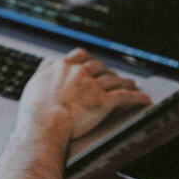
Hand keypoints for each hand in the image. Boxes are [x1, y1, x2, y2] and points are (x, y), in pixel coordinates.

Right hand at [19, 48, 150, 140]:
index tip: (91, 62)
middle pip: (98, 66)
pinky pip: (124, 96)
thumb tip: (48, 62)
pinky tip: (143, 99)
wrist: (45, 122)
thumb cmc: (35, 109)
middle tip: (111, 75)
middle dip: (106, 70)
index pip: (79, 55)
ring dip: (124, 81)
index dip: (88, 59)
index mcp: (62, 67)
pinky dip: (136, 97)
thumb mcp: (34, 82)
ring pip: (113, 79)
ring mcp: (92, 86)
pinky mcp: (104, 101)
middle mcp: (79, 72)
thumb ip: (44, 70)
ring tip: (131, 84)